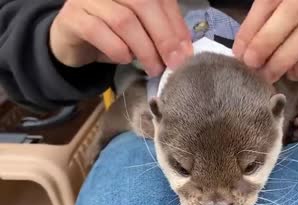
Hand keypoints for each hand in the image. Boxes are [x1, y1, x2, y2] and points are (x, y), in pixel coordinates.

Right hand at [49, 0, 191, 76]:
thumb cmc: (113, 35)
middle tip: (173, 63)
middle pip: (143, 4)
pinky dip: (117, 49)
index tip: (186, 51)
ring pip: (124, 20)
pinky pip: (98, 31)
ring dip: (144, 49)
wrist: (74, 42)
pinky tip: (125, 60)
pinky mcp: (72, 16)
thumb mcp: (142, 32)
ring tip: (153, 67)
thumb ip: (163, 32)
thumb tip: (184, 50)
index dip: (176, 24)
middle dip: (163, 37)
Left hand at [233, 0, 297, 82]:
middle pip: (292, 12)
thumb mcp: (294, 11)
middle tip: (252, 64)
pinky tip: (294, 74)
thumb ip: (271, 22)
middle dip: (266, 41)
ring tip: (269, 74)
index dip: (252, 25)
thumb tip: (244, 49)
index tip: (239, 50)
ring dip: (285, 57)